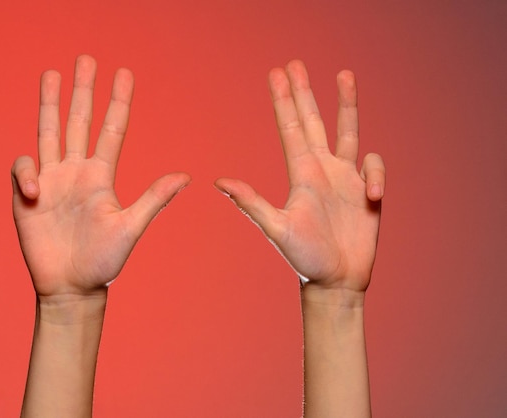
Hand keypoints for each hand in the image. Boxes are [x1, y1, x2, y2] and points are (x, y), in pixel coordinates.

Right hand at [12, 55, 189, 299]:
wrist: (71, 287)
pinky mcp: (27, 194)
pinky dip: (27, 171)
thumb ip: (153, 199)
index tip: (124, 73)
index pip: (112, 130)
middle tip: (86, 60)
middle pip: (78, 122)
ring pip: (49, 132)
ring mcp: (51, 181)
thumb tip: (186, 176)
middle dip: (82, 91)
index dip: (118, 102)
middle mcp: (77, 172)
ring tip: (51, 73)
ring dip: (50, 104)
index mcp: (102, 176)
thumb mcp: (131, 227)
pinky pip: (24, 167)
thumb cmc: (104, 262)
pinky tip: (34, 191)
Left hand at [215, 60, 384, 292]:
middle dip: (305, 92)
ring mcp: (345, 178)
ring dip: (345, 104)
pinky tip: (370, 196)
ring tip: (344, 74)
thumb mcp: (276, 228)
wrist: (336, 280)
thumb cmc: (304, 258)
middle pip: (313, 121)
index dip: (283, 100)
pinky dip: (375, 174)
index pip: (289, 127)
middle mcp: (321, 169)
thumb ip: (251, 202)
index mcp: (300, 173)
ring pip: (347, 130)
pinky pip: (373, 166)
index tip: (277, 74)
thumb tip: (218, 181)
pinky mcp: (366, 190)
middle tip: (296, 63)